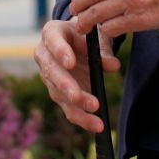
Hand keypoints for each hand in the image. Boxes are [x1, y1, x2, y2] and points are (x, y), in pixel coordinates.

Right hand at [34, 18, 119, 133]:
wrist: (80, 43)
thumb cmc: (86, 35)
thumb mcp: (96, 37)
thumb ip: (103, 50)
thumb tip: (113, 65)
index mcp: (51, 33)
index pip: (53, 41)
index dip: (60, 52)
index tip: (70, 63)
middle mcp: (44, 55)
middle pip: (51, 71)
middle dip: (65, 85)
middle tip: (76, 96)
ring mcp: (48, 76)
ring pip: (59, 93)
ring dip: (77, 105)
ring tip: (95, 110)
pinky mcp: (57, 94)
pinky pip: (67, 108)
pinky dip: (82, 118)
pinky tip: (96, 125)